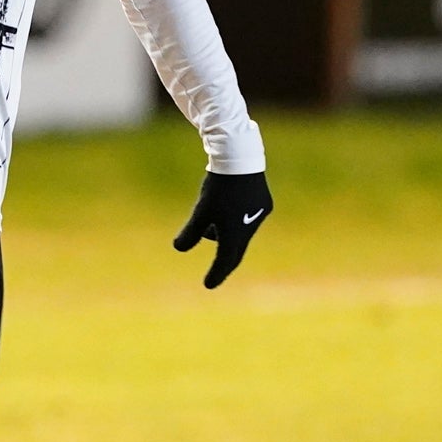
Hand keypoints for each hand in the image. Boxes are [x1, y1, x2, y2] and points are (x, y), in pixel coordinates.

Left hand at [172, 170, 271, 288]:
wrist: (240, 157)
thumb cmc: (218, 186)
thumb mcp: (201, 210)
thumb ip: (190, 232)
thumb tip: (178, 248)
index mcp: (236, 233)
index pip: (225, 261)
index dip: (216, 274)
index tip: (208, 285)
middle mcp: (251, 227)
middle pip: (236, 251)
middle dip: (224, 261)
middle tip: (217, 272)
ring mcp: (259, 214)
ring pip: (241, 232)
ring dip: (226, 235)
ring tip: (209, 229)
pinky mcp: (263, 202)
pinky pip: (247, 218)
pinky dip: (235, 221)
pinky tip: (227, 211)